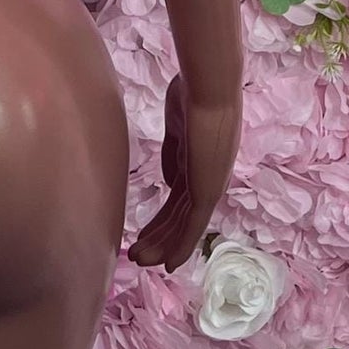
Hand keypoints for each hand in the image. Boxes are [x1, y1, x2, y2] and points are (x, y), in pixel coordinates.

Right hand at [126, 74, 239, 271]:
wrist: (208, 86)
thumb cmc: (191, 92)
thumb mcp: (177, 126)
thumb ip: (174, 155)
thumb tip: (169, 184)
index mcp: (202, 162)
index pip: (179, 198)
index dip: (162, 218)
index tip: (144, 233)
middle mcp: (210, 178)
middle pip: (181, 216)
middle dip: (159, 236)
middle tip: (137, 254)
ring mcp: (210, 185)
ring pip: (184, 225)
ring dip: (163, 245)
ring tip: (139, 260)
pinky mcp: (208, 190)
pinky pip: (193, 225)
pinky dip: (181, 246)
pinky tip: (168, 263)